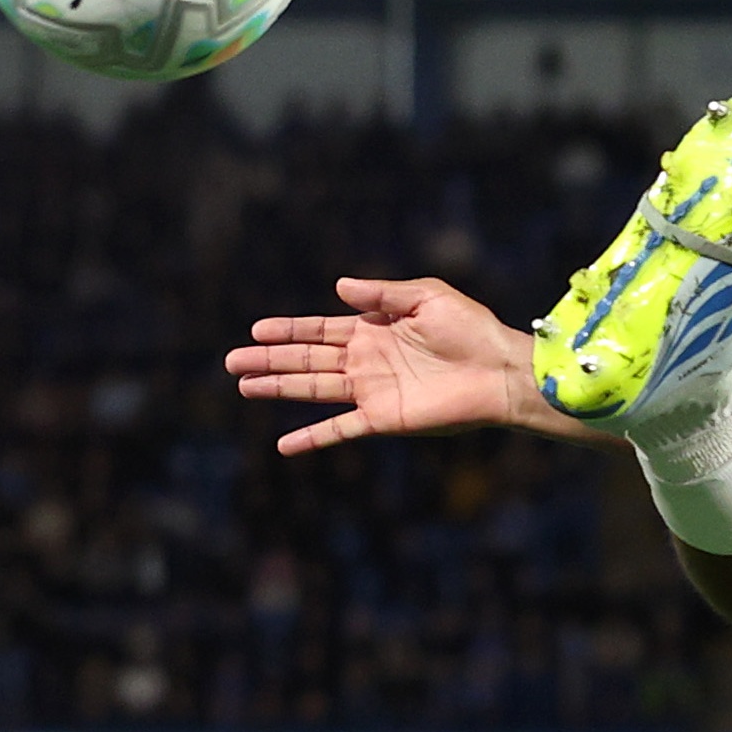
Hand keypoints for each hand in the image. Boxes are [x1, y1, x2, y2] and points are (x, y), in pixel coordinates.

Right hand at [226, 276, 541, 455]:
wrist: (500, 370)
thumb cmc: (471, 329)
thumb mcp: (425, 297)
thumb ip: (381, 294)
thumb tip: (337, 286)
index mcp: (374, 330)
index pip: (320, 329)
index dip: (288, 330)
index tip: (256, 329)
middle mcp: (367, 361)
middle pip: (307, 359)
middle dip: (269, 359)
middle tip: (231, 362)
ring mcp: (372, 391)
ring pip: (314, 389)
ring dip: (279, 388)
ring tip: (244, 387)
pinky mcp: (384, 419)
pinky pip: (340, 430)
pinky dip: (312, 437)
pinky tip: (284, 445)